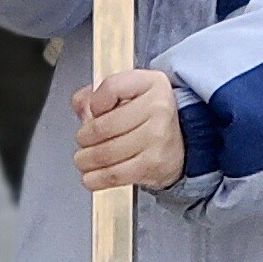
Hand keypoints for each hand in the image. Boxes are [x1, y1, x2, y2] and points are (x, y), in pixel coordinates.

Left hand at [72, 66, 186, 191]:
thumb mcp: (129, 92)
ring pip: (105, 153)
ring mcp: (157, 137)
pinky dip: (96, 178)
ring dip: (85, 160)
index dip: (94, 102)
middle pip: (102, 126)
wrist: (181, 142)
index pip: (111, 88)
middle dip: (83, 138)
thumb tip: (80, 105)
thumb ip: (99, 94)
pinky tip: (90, 177)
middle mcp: (158, 108)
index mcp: (152, 83)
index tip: (93, 111)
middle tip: (82, 142)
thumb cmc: (150, 116)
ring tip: (83, 160)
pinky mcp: (153, 164)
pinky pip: (115, 174)